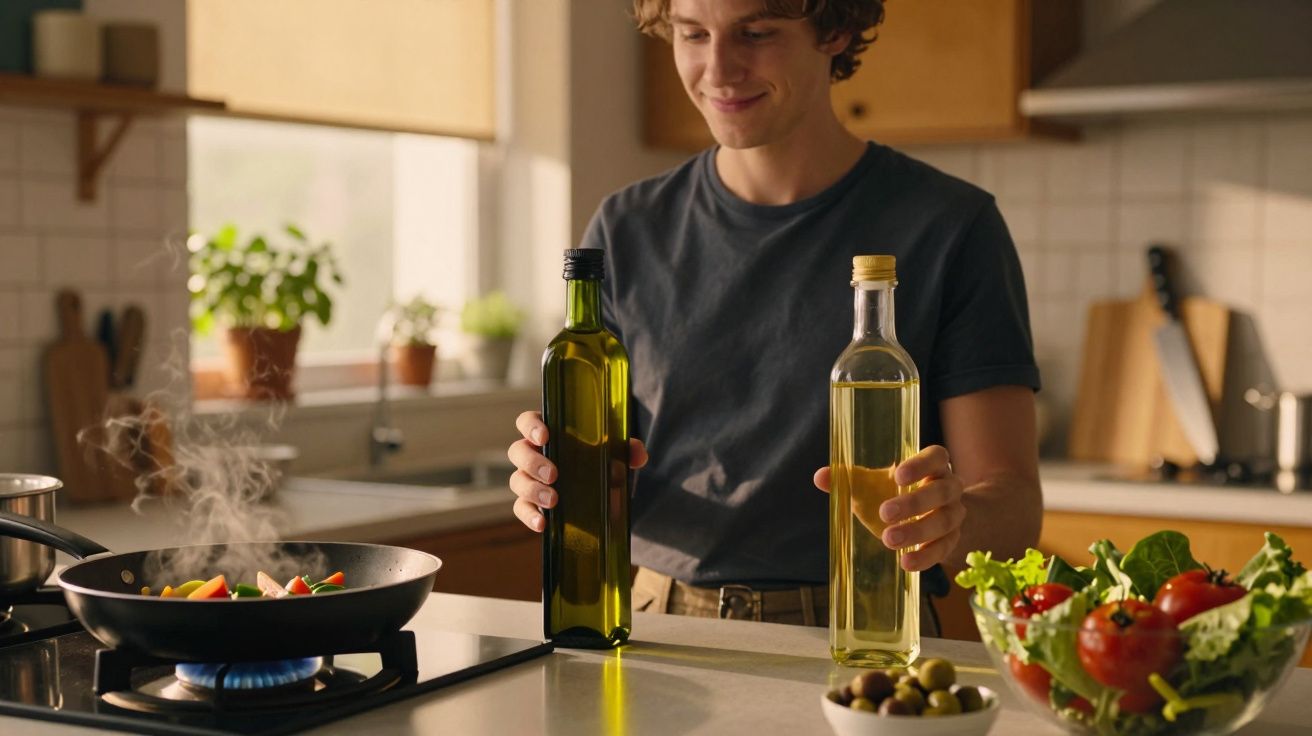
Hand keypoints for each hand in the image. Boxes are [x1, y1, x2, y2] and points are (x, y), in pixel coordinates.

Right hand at [506, 410, 648, 531]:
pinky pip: (521, 508)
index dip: (530, 427)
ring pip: (517, 481)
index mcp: (549, 432)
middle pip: (518, 451)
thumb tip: (638, 455)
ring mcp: (529, 478)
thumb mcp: (615, 451)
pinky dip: (529, 516)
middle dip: (532, 462)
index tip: (544, 437)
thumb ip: (627, 448)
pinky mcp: (531, 502)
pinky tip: (543, 524)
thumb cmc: (600, 458)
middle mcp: (533, 453)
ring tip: (553, 501)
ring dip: (532, 490)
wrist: (602, 486)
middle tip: (554, 474)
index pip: (527, 421)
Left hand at [813, 445, 964, 571]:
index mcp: (933, 465)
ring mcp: (954, 514)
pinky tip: (906, 562)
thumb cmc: (895, 492)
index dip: (920, 465)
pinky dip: (926, 557)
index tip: (898, 475)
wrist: (928, 516)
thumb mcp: (874, 483)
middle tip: (885, 514)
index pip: (937, 457)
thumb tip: (821, 476)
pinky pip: (944, 548)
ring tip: (889, 540)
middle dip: (913, 504)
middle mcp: (949, 487)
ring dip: (917, 532)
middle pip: (941, 492)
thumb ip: (850, 478)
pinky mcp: (953, 540)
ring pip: (944, 521)